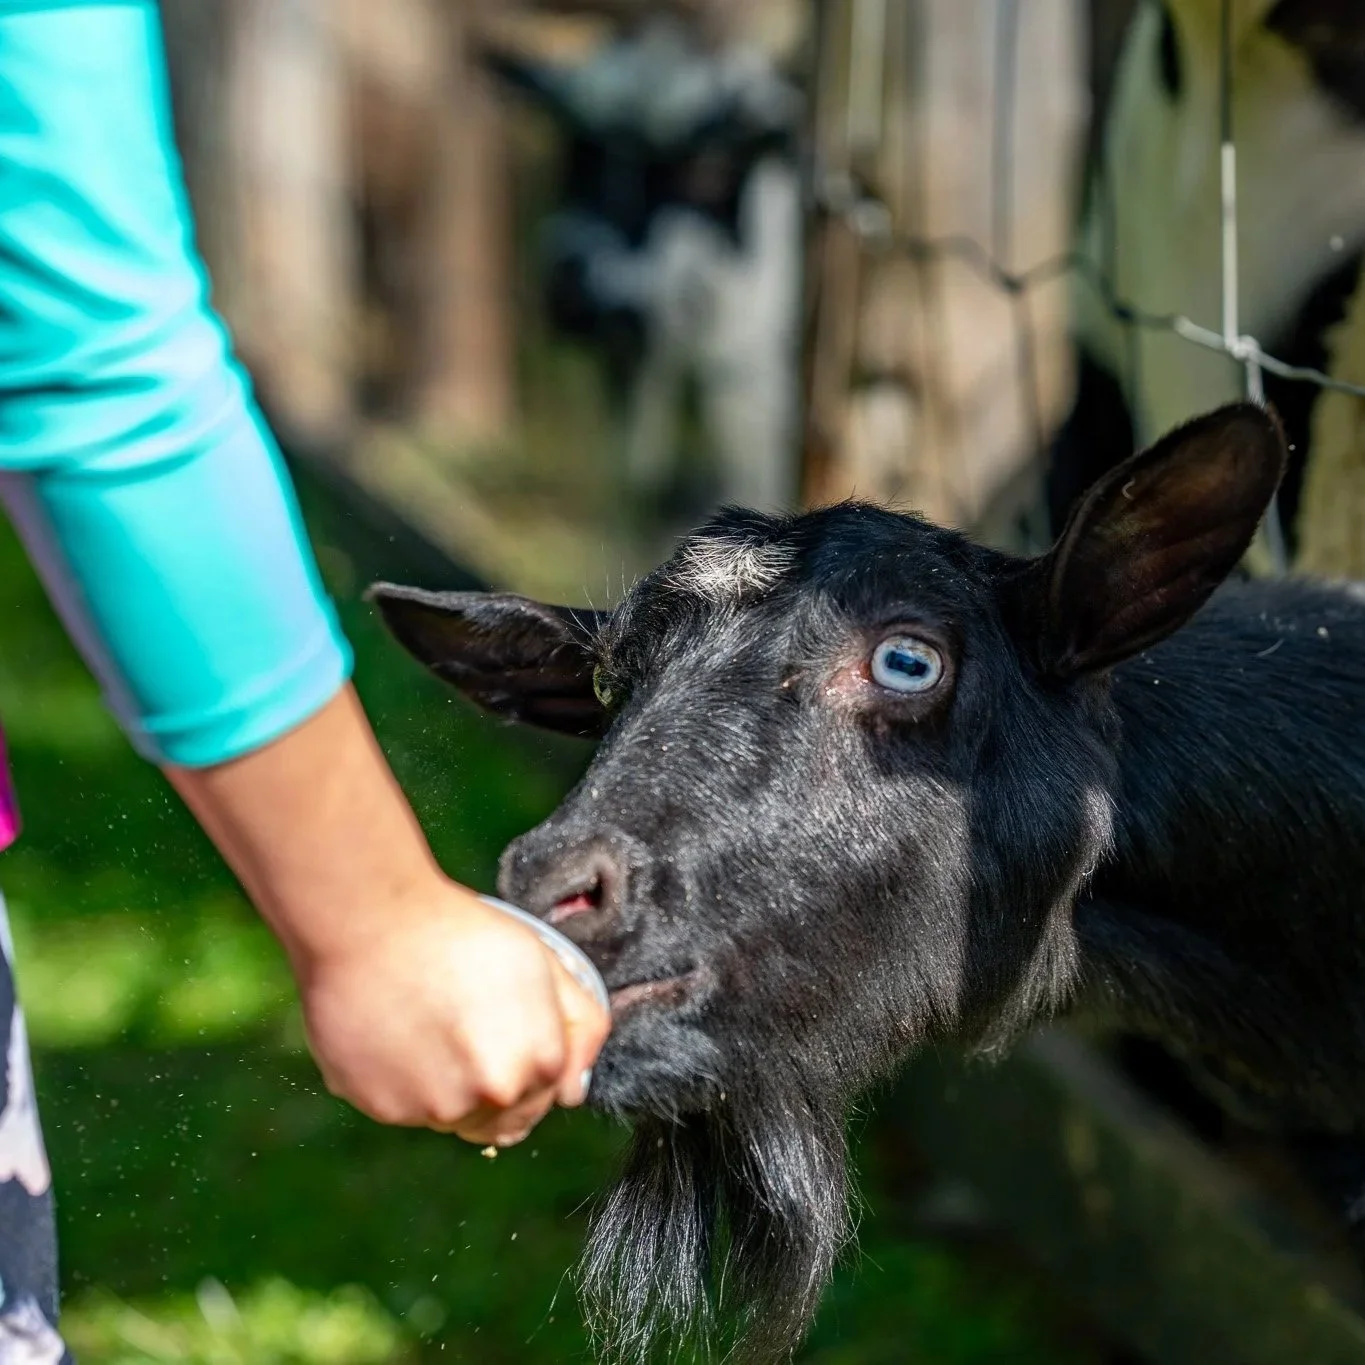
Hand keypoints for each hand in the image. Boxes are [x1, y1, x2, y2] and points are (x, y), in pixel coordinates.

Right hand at [165, 686, 609, 1146]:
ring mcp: (437, 1108)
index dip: (531, 1056)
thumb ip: (581, 1027)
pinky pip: (406, 1109)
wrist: (373, 923)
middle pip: (507, 1116)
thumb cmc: (460, 933)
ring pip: (456, 1116)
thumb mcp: (544, 963)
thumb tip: (577, 1088)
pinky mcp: (384, 1108)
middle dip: (496, 1082)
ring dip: (450, 1086)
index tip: (506, 1023)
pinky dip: (404, 1082)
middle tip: (468, 1026)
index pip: (551, 1094)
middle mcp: (494, 1096)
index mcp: (541, 1062)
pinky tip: (398, 1032)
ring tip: (431, 1024)